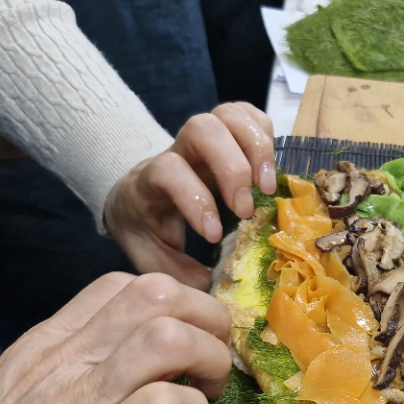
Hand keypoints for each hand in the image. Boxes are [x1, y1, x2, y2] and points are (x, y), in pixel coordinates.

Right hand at [0, 272, 231, 403]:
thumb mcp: (22, 395)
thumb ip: (78, 374)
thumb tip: (146, 379)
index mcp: (48, 345)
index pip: (122, 285)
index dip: (175, 302)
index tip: (191, 337)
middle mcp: (66, 361)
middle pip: (157, 294)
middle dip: (206, 320)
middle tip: (213, 362)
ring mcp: (79, 403)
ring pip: (168, 337)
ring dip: (207, 360)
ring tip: (207, 393)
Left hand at [104, 102, 275, 289]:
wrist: (133, 197)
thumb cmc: (146, 229)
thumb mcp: (150, 257)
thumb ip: (176, 273)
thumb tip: (214, 289)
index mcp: (150, 181)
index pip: (168, 170)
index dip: (194, 199)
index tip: (214, 235)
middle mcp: (177, 150)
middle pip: (202, 129)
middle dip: (232, 168)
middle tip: (248, 209)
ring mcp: (203, 138)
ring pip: (228, 114)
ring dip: (256, 147)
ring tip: (268, 187)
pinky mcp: (227, 133)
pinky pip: (249, 114)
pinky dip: (266, 135)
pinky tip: (270, 168)